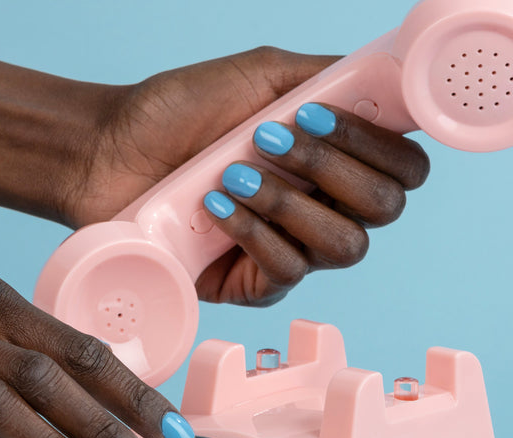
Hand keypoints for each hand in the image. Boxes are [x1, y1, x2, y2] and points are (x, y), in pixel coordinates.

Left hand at [72, 48, 430, 304]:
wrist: (110, 152)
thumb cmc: (177, 112)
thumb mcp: (258, 77)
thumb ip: (326, 80)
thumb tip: (386, 84)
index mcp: (334, 161)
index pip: (402, 170)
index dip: (381, 148)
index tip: (324, 119)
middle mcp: (323, 208)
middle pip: (384, 211)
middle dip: (334, 171)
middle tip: (271, 141)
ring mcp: (292, 250)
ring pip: (343, 247)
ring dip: (290, 203)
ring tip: (233, 174)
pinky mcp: (254, 285)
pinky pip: (287, 272)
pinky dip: (255, 233)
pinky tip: (216, 206)